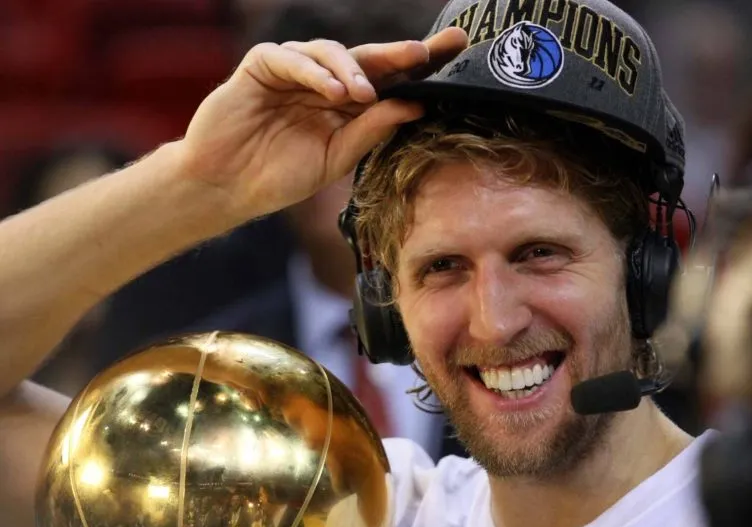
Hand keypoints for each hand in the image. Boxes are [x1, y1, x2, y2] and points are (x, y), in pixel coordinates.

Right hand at [177, 27, 467, 221]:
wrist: (227, 186)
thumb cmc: (280, 174)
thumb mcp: (336, 157)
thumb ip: (371, 130)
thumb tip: (416, 104)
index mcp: (347, 104)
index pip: (390, 80)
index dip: (421, 66)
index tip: (458, 52)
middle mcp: (325, 81)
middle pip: (370, 57)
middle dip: (402, 52)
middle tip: (432, 50)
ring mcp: (295, 70)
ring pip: (332, 52)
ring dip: (353, 70)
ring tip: (365, 93)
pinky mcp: (263, 65)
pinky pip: (293, 60)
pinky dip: (315, 73)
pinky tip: (333, 92)